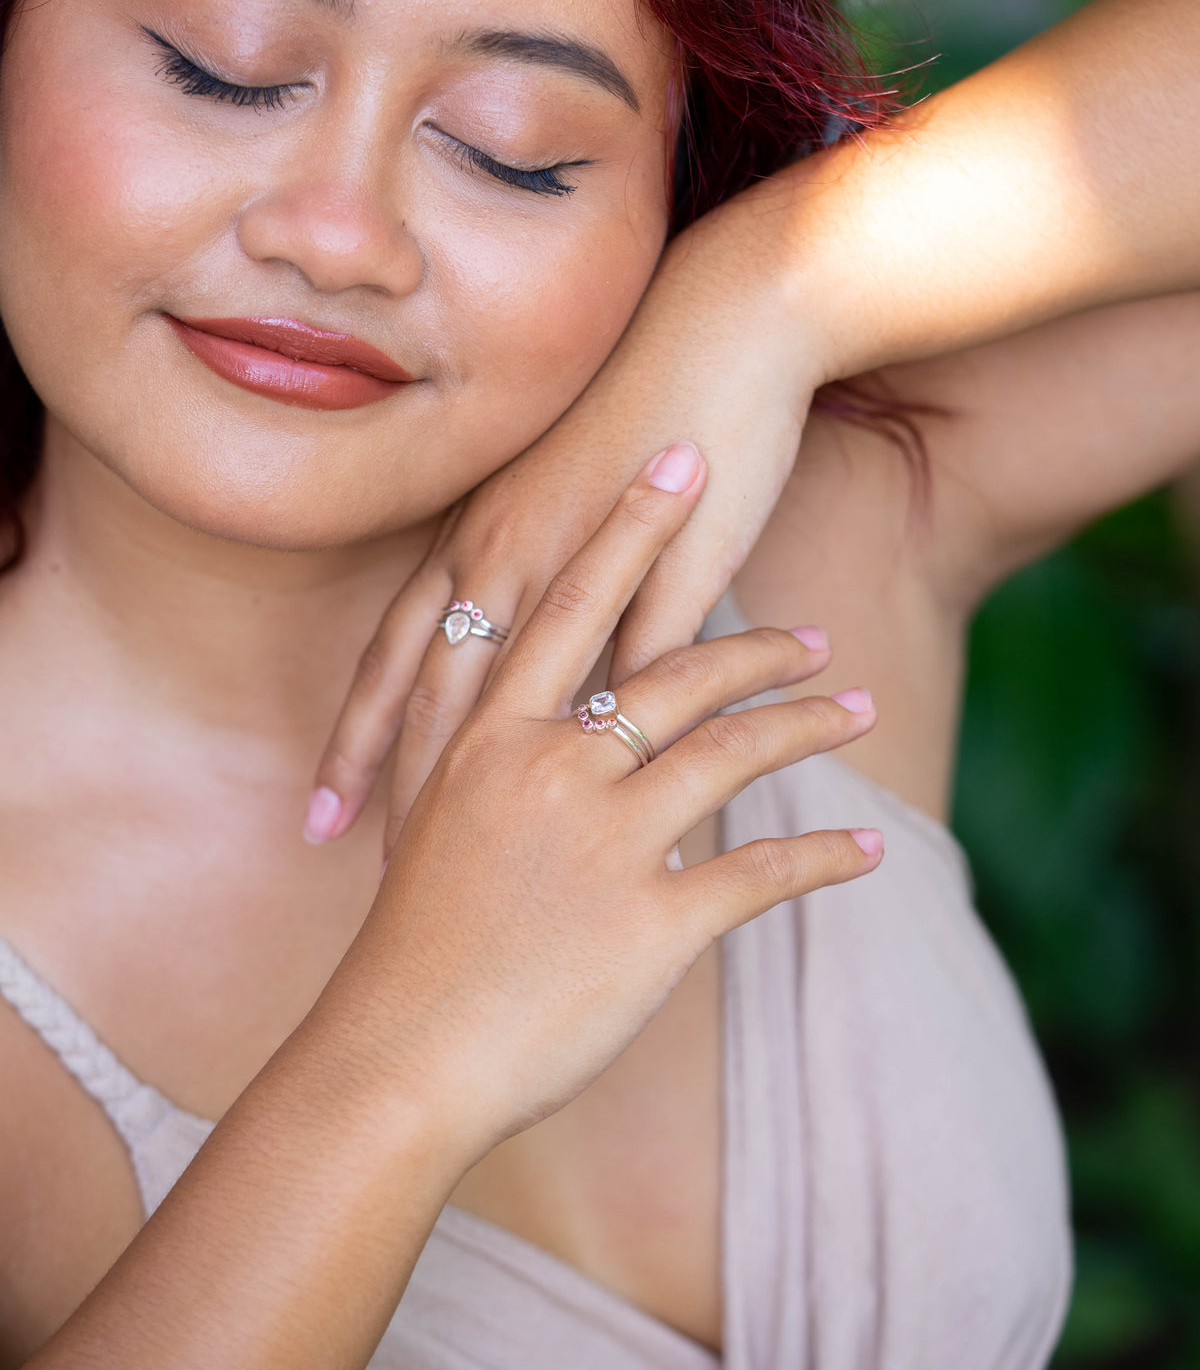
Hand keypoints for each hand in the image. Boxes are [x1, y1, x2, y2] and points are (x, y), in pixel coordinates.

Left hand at [307, 190, 823, 848]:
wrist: (720, 330)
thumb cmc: (637, 408)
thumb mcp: (557, 497)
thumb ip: (533, 579)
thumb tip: (518, 661)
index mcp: (474, 532)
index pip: (397, 655)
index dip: (360, 738)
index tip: (325, 813)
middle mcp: (504, 549)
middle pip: (432, 687)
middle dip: (391, 778)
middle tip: (356, 858)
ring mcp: (579, 563)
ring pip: (513, 693)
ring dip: (481, 778)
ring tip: (463, 859)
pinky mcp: (661, 572)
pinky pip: (628, 676)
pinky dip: (609, 748)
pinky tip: (603, 813)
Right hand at [325, 445, 881, 1152]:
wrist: (394, 1055)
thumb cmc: (410, 943)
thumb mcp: (438, 826)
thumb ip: (489, 757)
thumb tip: (536, 713)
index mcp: (489, 735)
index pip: (574, 604)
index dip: (630, 526)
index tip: (681, 458)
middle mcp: (548, 770)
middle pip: (672, 674)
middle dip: (755, 643)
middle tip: (816, 632)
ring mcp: (600, 842)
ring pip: (728, 753)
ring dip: (805, 726)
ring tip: (859, 709)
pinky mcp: (647, 925)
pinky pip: (759, 872)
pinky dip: (821, 857)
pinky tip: (867, 852)